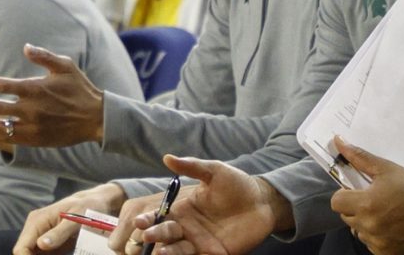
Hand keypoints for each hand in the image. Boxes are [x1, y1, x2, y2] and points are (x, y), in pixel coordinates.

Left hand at [0, 45, 104, 150]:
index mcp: (34, 89)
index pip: (0, 85)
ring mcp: (31, 126)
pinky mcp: (34, 139)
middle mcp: (29, 109)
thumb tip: (25, 46)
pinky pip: (7, 139)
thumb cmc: (79, 88)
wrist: (96, 119)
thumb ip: (43, 55)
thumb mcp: (65, 65)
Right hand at [13, 183, 126, 254]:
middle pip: (25, 253)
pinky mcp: (49, 243)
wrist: (94, 204)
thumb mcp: (75, 221)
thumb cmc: (86, 210)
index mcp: (37, 221)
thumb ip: (58, 233)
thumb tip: (41, 244)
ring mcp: (41, 235)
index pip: (21, 247)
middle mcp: (35, 228)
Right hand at [111, 156, 286, 254]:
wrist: (263, 202)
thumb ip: (191, 166)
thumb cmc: (236, 184)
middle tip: (147, 236)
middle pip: (166, 234)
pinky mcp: (216, 254)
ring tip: (161, 253)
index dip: (149, 219)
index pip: (160, 215)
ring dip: (169, 252)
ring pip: (179, 250)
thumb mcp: (213, 171)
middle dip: (156, 236)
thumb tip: (167, 158)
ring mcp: (201, 242)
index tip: (139, 222)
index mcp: (183, 209)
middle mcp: (188, 228)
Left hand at [327, 138, 403, 254]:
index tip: (357, 192)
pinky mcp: (390, 254)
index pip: (336, 202)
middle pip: (346, 217)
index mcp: (366, 204)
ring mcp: (380, 243)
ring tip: (384, 215)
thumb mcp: (385, 168)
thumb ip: (358, 157)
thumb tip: (337, 141)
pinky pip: (372, 246)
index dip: (345, 195)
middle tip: (374, 202)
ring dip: (366, 224)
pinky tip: (391, 228)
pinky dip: (377, 238)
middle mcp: (370, 227)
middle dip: (355, 208)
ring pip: (359, 232)